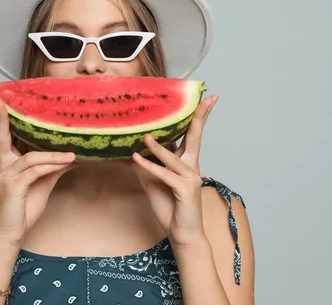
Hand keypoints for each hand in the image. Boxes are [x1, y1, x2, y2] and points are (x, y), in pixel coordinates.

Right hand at [0, 92, 76, 246]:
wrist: (12, 233)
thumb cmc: (24, 207)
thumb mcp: (44, 182)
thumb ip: (55, 166)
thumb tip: (74, 154)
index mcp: (7, 161)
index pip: (1, 133)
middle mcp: (3, 164)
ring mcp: (6, 174)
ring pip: (31, 157)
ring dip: (53, 156)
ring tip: (73, 155)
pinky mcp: (13, 186)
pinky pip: (35, 171)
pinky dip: (51, 166)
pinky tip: (66, 163)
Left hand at [129, 95, 217, 246]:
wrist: (181, 233)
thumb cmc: (169, 206)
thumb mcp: (151, 181)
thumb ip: (142, 164)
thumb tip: (125, 150)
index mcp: (186, 161)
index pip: (192, 134)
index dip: (198, 116)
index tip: (206, 97)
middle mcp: (192, 166)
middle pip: (196, 137)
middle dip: (200, 117)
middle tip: (206, 98)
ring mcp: (190, 179)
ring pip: (173, 158)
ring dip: (157, 147)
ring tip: (144, 137)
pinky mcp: (184, 191)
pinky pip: (164, 176)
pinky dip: (149, 168)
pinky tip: (136, 160)